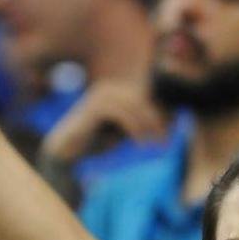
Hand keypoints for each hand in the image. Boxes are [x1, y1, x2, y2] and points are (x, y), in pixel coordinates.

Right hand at [41, 80, 168, 163]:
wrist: (67, 151)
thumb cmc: (96, 141)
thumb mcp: (124, 131)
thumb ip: (141, 123)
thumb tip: (172, 119)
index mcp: (116, 91)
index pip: (146, 96)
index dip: (161, 113)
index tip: (170, 133)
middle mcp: (109, 89)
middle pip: (143, 99)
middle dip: (158, 120)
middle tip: (165, 141)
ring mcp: (101, 96)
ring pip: (135, 105)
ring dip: (149, 126)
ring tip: (156, 144)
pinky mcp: (95, 107)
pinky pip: (123, 114)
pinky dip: (135, 129)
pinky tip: (141, 143)